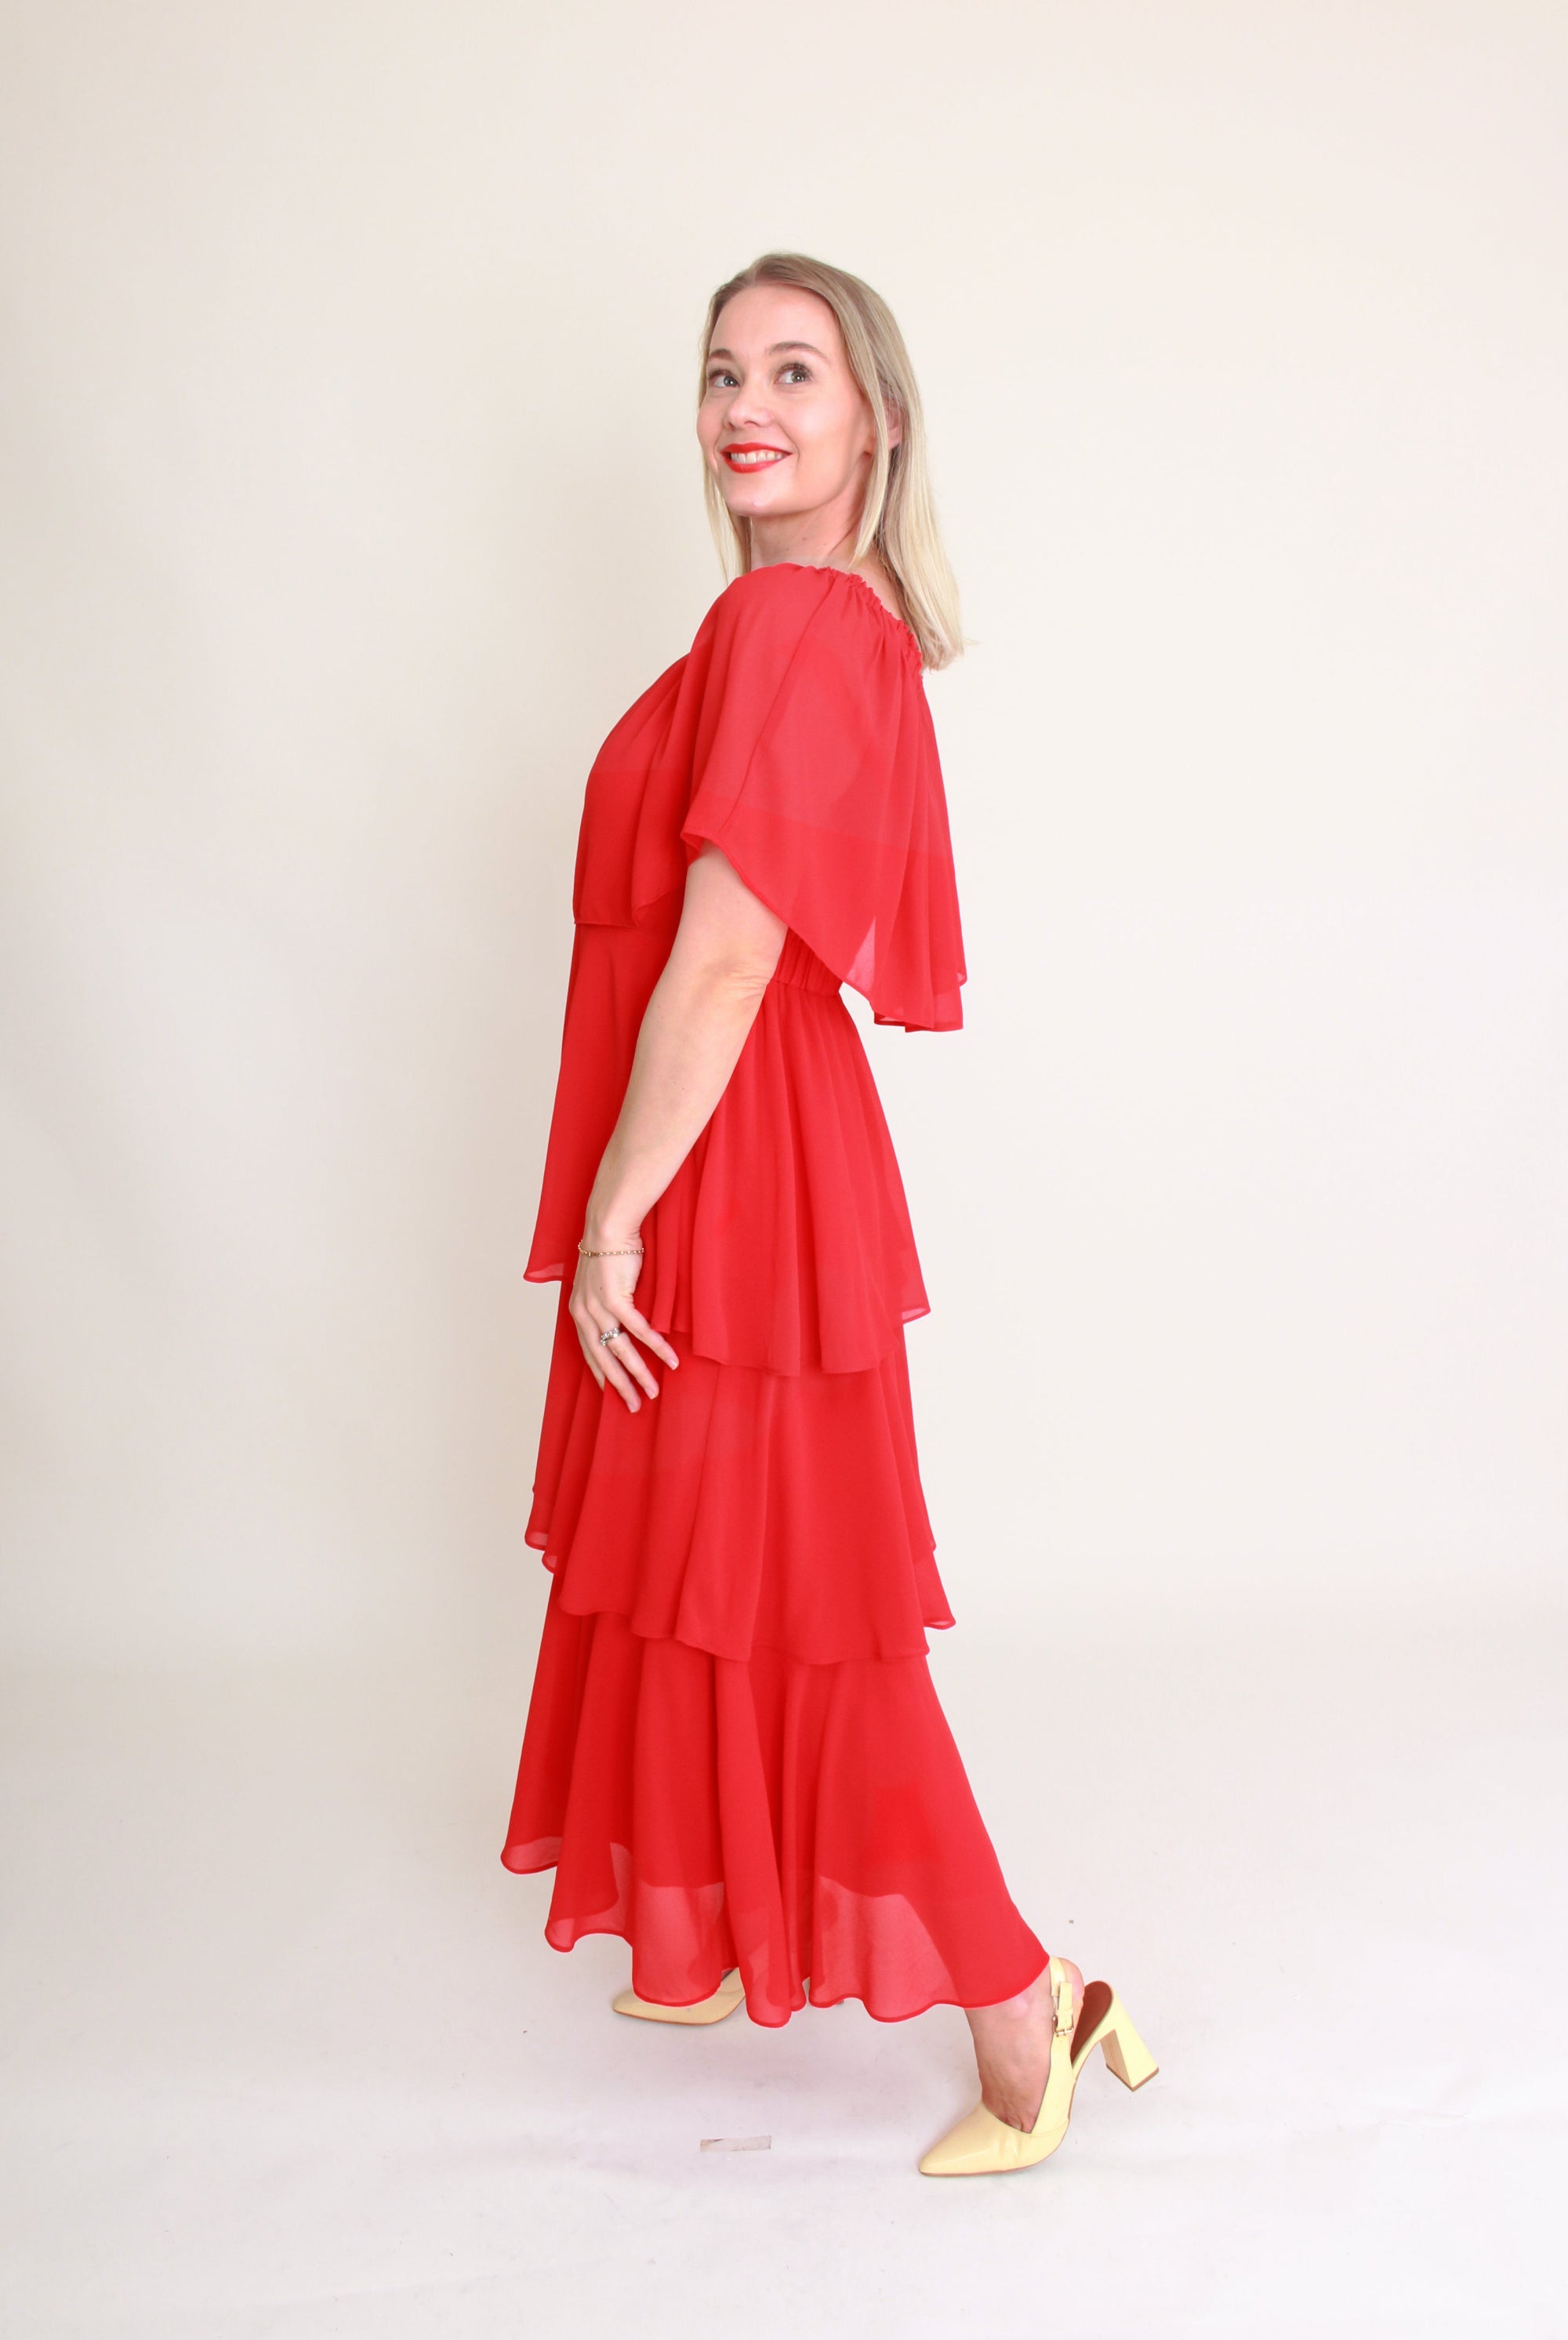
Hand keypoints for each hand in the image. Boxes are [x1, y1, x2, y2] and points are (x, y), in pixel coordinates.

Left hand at [568, 1240, 679, 1412]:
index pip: (588, 1351)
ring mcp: (598, 1308)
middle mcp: (583, 1314)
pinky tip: (669, 1359)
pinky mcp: (615, 1300)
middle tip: (634, 1406)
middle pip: (603, 1359)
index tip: (610, 1393)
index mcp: (577, 1311)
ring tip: (653, 1391)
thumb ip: (606, 1303)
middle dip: (620, 1385)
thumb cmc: (609, 1251)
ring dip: (639, 1373)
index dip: (600, 1373)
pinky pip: (638, 1331)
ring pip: (620, 1350)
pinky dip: (655, 1346)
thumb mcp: (599, 1282)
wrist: (608, 1227)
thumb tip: (620, 1319)